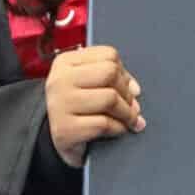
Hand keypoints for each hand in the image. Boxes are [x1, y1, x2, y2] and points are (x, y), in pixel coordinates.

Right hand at [45, 45, 141, 168]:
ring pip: (110, 98)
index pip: (108, 55)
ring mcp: (60, 104)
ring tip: (129, 120)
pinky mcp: (65, 129)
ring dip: (127, 113)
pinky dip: (118, 128)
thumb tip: (134, 90)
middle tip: (131, 107)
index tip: (127, 88)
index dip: (125, 73)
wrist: (59, 138)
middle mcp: (59, 79)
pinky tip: (117, 130)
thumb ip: (113, 79)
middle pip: (110, 73)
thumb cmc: (78, 108)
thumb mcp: (89, 84)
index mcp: (65, 62)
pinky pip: (104, 124)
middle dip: (127, 93)